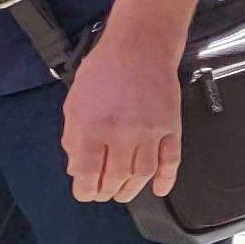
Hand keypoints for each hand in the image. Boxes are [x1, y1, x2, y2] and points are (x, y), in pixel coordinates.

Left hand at [62, 29, 184, 204]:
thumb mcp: (74, 103)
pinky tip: (159, 190)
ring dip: (132, 189)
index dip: (85, 189)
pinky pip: (170, 161)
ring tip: (124, 193)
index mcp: (92, 126)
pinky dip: (166, 179)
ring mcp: (150, 132)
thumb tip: (78, 167)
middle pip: (115, 177)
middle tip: (104, 194)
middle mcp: (121, 133)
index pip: (87, 172)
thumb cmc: (104, 72)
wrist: (140, 49)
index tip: (85, 193)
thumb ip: (73, 137)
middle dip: (107, 191)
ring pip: (142, 174)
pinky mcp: (171, 128)